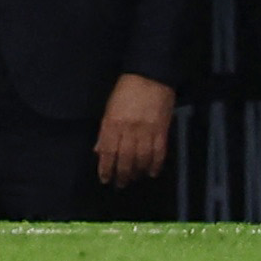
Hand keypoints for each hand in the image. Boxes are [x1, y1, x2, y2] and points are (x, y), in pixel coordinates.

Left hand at [94, 73, 176, 187]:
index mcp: (113, 122)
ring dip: (137, 172)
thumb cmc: (126, 90)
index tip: (105, 179)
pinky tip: (152, 172)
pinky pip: (158, 153)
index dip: (105, 168)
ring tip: (134, 178)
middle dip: (121, 175)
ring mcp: (146, 131)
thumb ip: (105, 130)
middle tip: (120, 184)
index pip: (107, 151)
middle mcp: (128, 130)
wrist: (150, 75)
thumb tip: (98, 150)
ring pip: (141, 159)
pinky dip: (155, 165)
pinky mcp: (162, 131)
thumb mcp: (110, 107)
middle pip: (124, 159)